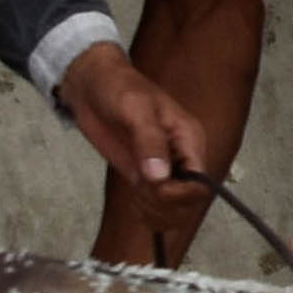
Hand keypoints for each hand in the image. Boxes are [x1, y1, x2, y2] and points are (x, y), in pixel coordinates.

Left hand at [56, 42, 211, 203]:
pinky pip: (157, 202)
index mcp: (190, 137)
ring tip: (137, 189)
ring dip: (156, 207)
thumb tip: (161, 177)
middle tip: (142, 186)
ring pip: (174, 205)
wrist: (91, 85)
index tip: (155, 186)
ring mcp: (164, 167)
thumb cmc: (118, 88)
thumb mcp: (136, 110)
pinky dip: (147, 207)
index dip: (181, 192)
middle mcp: (182, 155)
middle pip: (190, 198)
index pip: (201, 180)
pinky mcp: (146, 175)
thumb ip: (149, 142)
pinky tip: (135, 196)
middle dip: (167, 202)